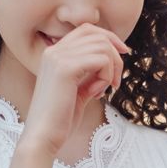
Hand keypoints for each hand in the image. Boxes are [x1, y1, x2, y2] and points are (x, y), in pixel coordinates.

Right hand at [23, 23, 129, 156]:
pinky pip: (101, 60)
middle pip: (97, 35)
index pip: (87, 30)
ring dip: (112, 69)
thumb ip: (91, 75)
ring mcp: (58, 58)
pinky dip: (106, 76)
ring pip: (102, 47)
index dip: (109, 38)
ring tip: (104, 90)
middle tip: (115, 82)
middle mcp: (54, 51)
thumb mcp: (78, 91)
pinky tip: (97, 93)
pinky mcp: (65, 69)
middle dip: (115, 56)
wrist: (43, 137)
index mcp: (54, 54)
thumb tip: (110, 62)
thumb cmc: (60, 120)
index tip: (123, 54)